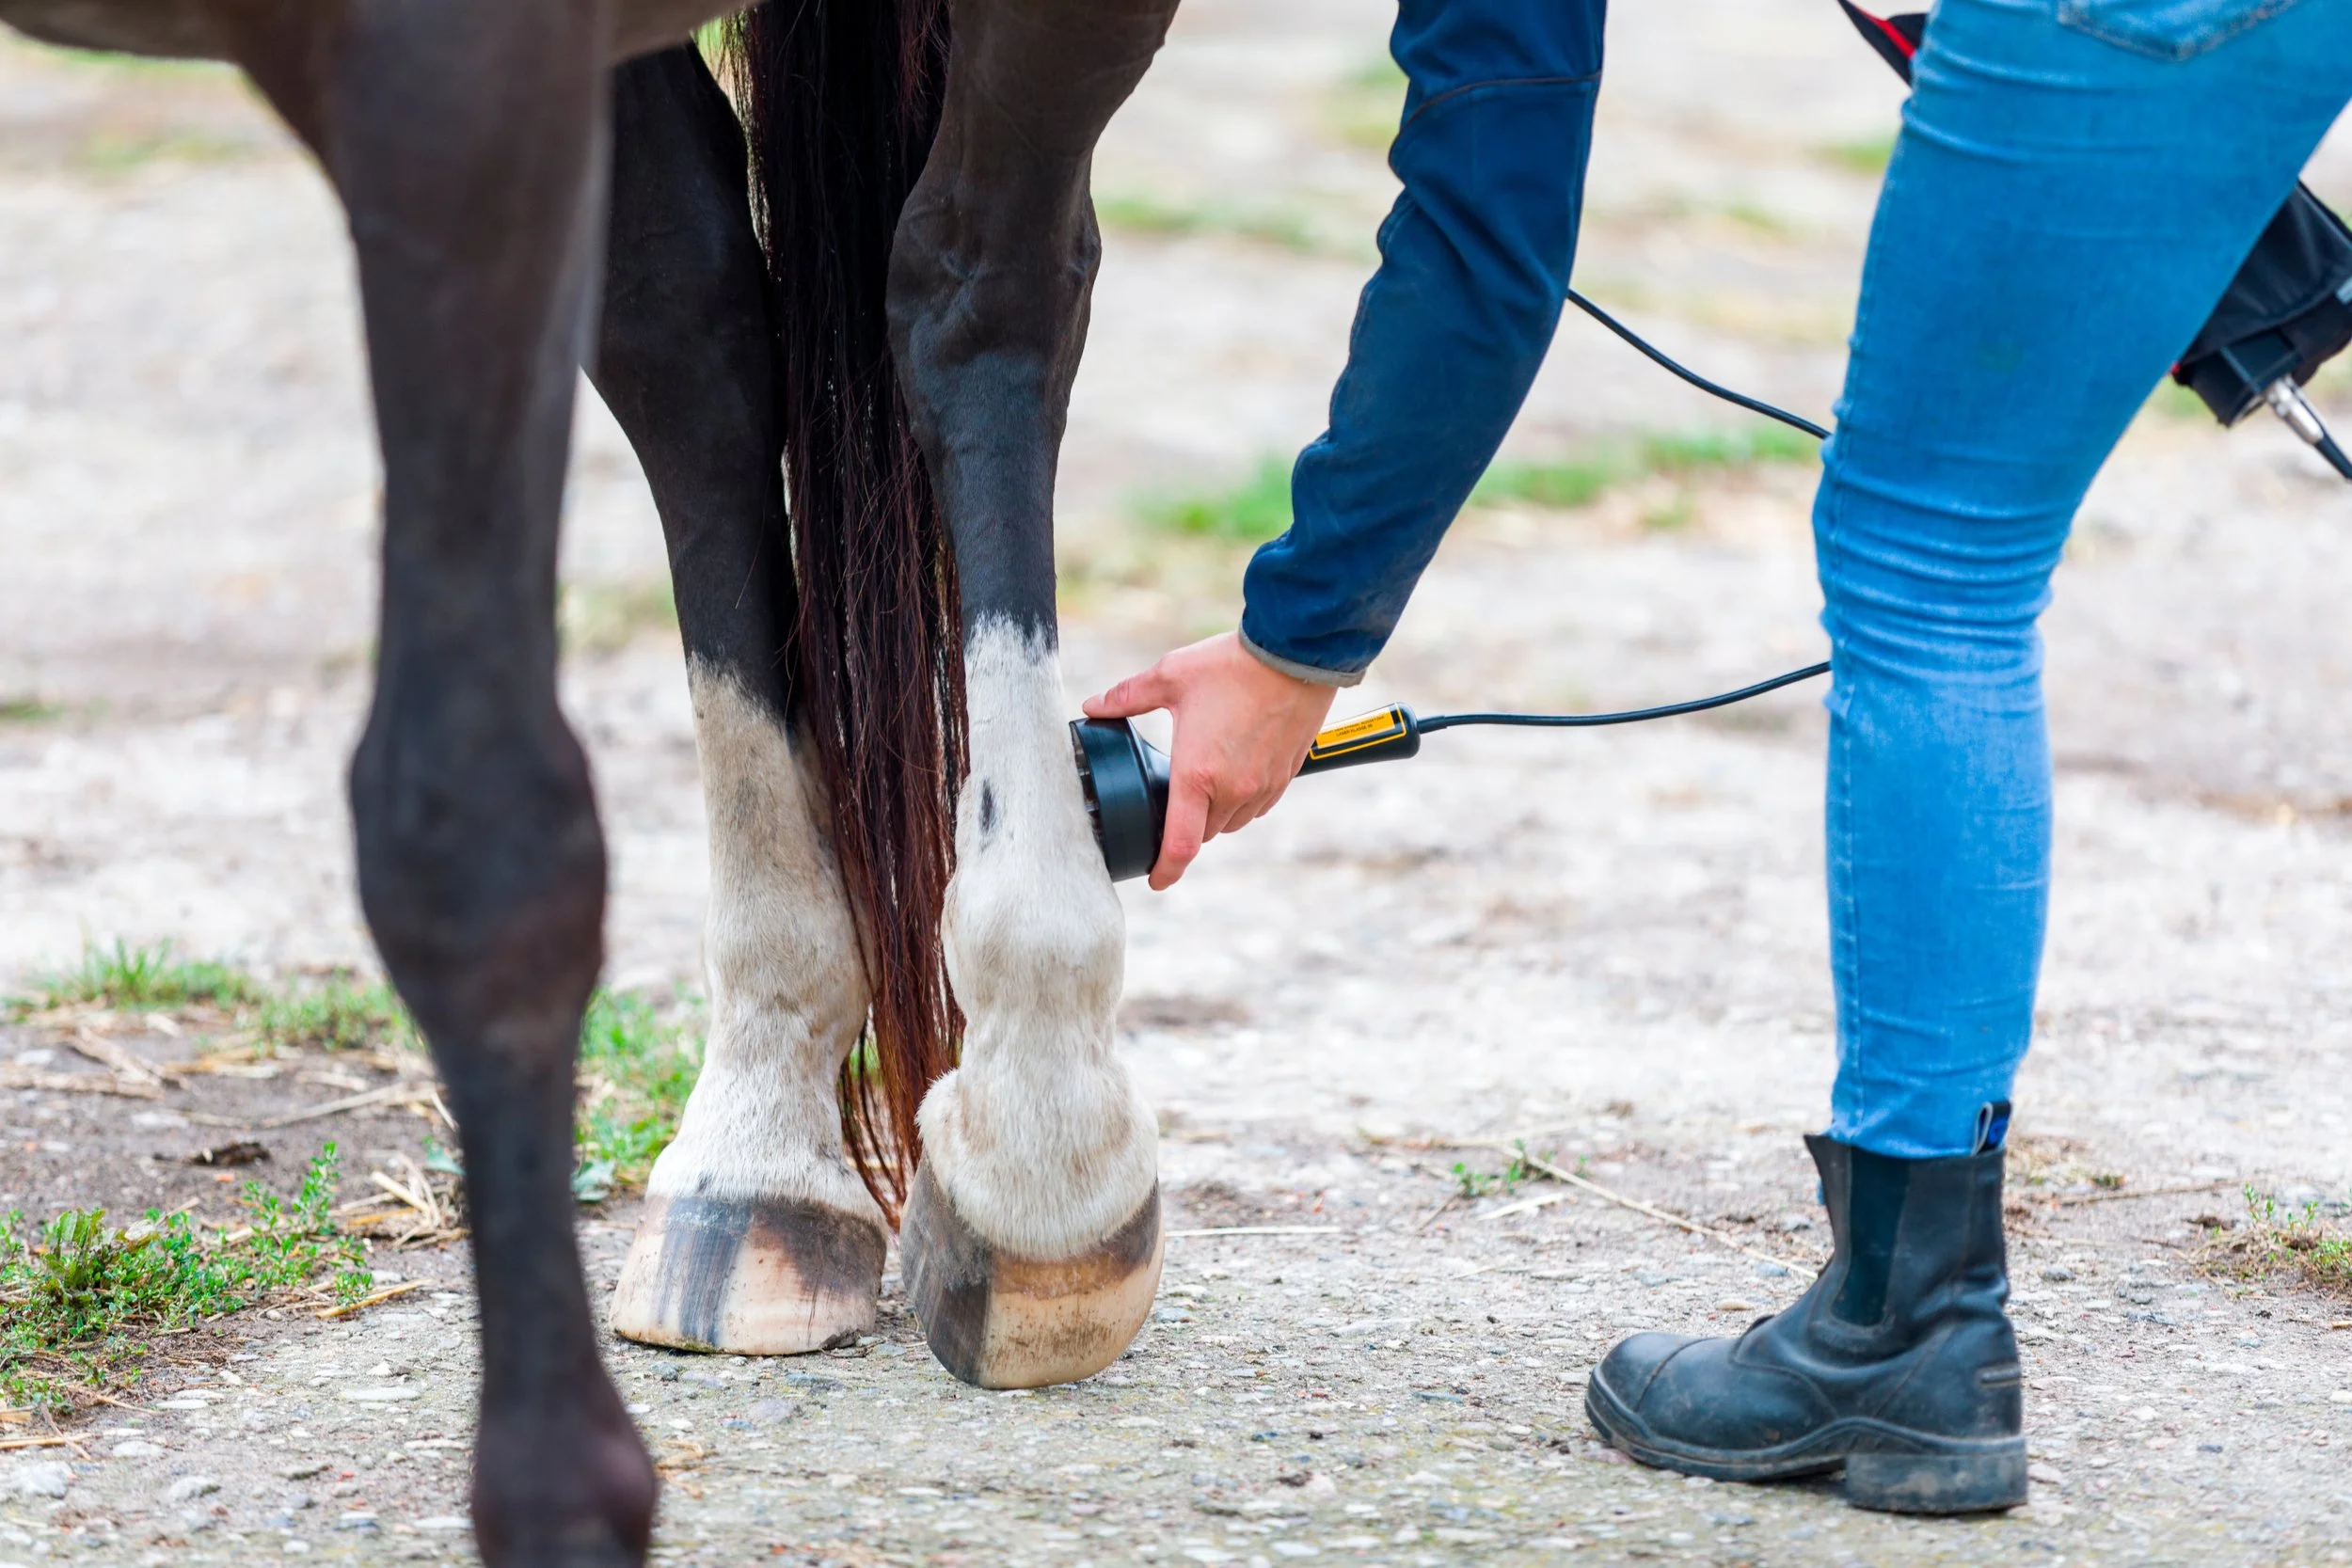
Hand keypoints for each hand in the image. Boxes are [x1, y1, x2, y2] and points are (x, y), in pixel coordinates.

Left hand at [1083, 632, 1336, 889]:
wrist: (1295, 654)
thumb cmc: (1231, 665)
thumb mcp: (1170, 676)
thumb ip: (1127, 697)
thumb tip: (1093, 706)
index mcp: (1197, 775)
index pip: (1180, 845)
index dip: (1164, 871)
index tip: (1155, 880)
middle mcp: (1232, 790)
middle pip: (1203, 834)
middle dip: (1186, 826)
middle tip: (1174, 800)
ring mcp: (1262, 785)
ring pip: (1232, 822)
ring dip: (1215, 814)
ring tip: (1205, 781)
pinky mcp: (1285, 776)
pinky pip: (1258, 806)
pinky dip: (1242, 800)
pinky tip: (1235, 771)